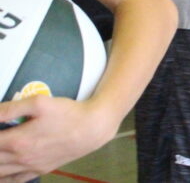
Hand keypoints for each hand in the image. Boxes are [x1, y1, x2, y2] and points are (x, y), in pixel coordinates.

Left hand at [0, 95, 115, 180]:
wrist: (92, 128)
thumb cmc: (67, 113)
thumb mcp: (39, 103)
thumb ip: (10, 108)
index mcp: (16, 141)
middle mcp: (20, 158)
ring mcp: (29, 166)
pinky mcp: (39, 170)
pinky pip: (14, 181)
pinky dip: (3, 179)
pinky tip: (2, 173)